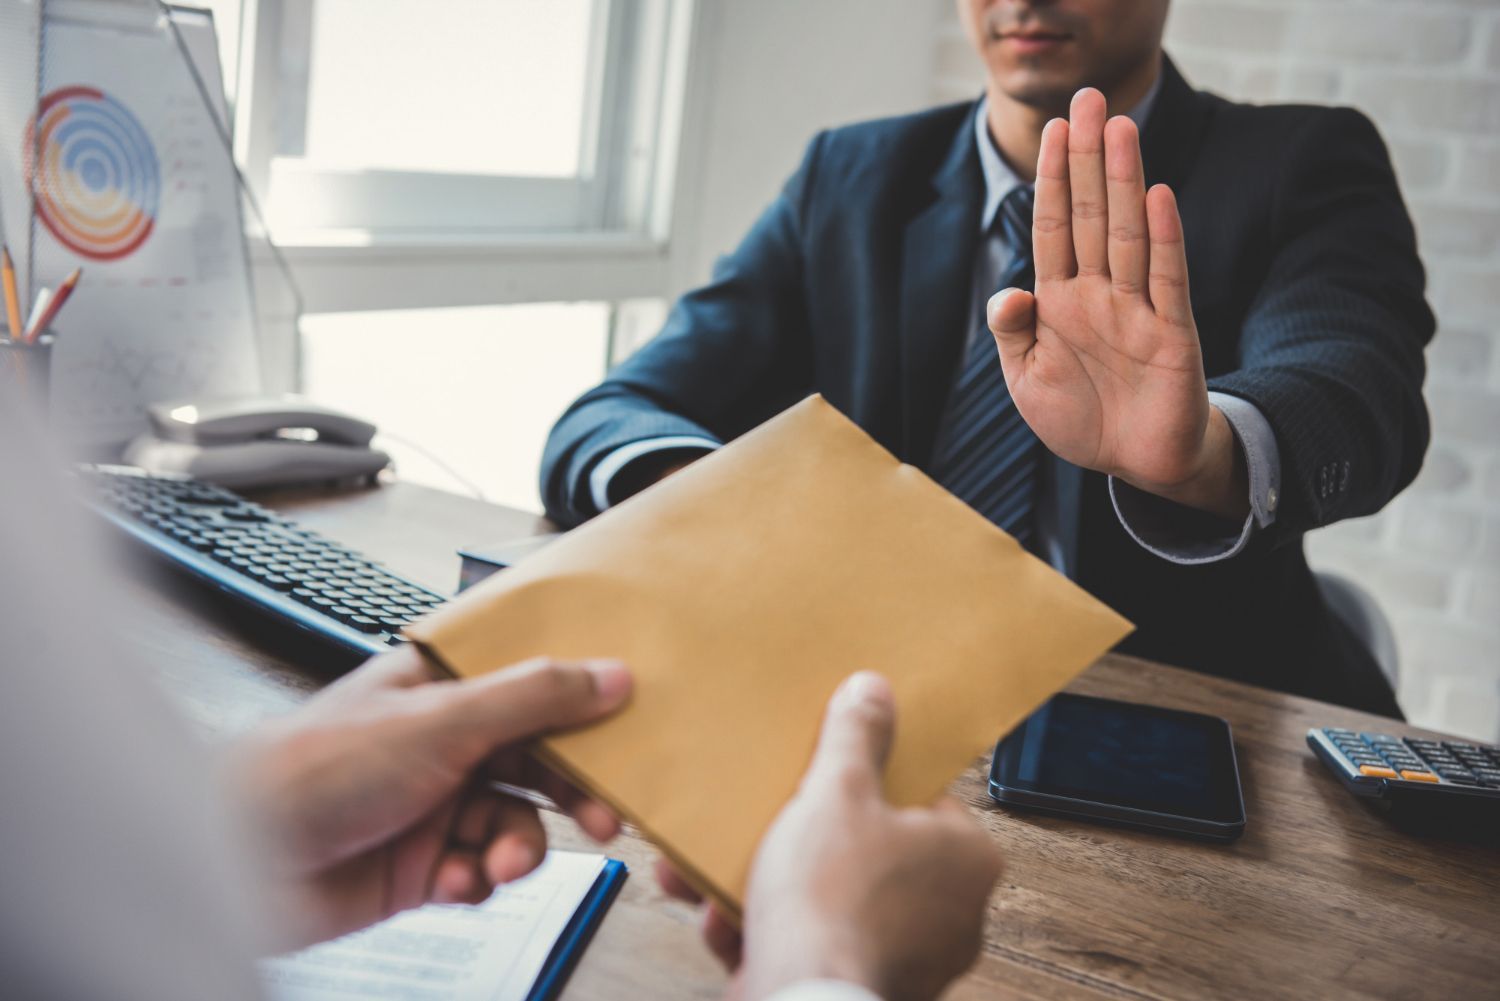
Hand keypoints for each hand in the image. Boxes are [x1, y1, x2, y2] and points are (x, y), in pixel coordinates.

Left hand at [230, 646, 631, 948]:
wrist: (242, 860)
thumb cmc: (319, 767)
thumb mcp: (445, 720)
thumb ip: (534, 697)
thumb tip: (613, 675)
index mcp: (443, 685)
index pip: (533, 682)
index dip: (583, 705)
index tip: (630, 728)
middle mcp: (442, 739)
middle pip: (535, 759)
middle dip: (569, 792)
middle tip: (605, 817)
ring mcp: (432, 802)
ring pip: (514, 823)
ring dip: (518, 848)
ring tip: (502, 865)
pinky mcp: (421, 863)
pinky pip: (481, 871)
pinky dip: (477, 880)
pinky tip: (454, 881)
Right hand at [657, 673, 1001, 1000]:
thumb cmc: (834, 906)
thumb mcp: (836, 793)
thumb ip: (855, 738)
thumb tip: (873, 690)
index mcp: (967, 858)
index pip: (921, 796)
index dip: (867, 778)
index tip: (830, 769)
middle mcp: (951, 914)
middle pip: (867, 848)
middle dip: (799, 835)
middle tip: (769, 814)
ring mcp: (907, 958)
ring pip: (830, 900)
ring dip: (768, 881)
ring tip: (723, 865)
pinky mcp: (861, 987)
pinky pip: (810, 944)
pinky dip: (764, 928)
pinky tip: (722, 914)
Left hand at [989, 88, 1247, 519]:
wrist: (1135, 464)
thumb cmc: (1080, 419)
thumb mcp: (1027, 381)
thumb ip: (1013, 335)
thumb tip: (1006, 292)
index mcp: (1060, 301)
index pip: (1054, 228)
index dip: (1052, 180)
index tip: (1051, 128)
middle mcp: (1099, 294)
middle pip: (1092, 215)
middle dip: (1088, 159)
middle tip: (1090, 99)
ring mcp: (1137, 310)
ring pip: (1128, 234)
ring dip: (1124, 181)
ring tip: (1120, 128)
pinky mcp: (1172, 335)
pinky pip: (1168, 280)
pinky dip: (1165, 240)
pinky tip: (1158, 197)